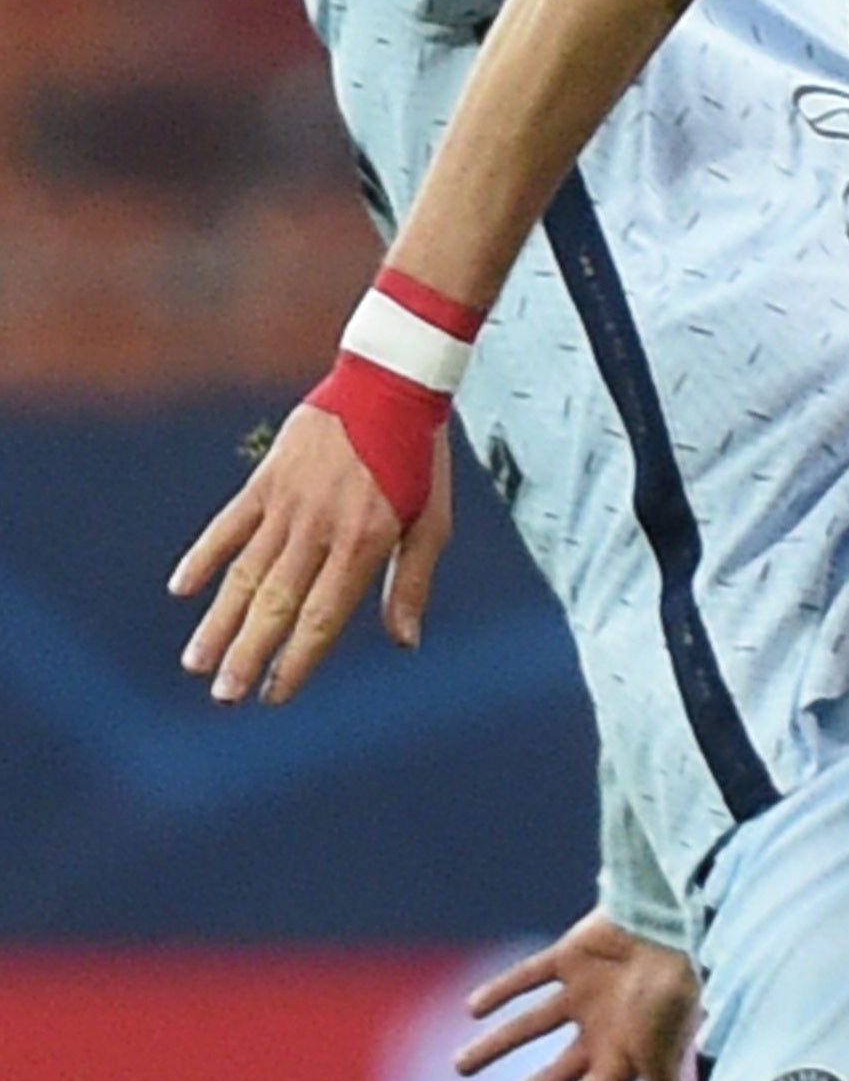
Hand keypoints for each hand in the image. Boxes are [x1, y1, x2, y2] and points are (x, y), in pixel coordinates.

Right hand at [169, 415, 449, 704]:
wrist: (391, 384)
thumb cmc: (420, 460)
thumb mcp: (432, 522)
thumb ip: (411, 583)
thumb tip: (404, 642)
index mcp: (364, 542)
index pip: (323, 616)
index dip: (297, 659)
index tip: (276, 695)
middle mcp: (320, 528)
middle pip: (276, 603)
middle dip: (248, 654)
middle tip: (224, 696)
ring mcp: (288, 503)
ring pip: (245, 572)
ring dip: (219, 621)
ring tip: (198, 663)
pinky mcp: (266, 479)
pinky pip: (228, 525)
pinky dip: (203, 557)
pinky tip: (183, 590)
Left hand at [456, 909, 705, 1080]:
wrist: (673, 925)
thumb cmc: (671, 998)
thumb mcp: (662, 1060)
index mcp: (622, 1059)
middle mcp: (603, 1029)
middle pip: (553, 1074)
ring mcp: (587, 992)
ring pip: (532, 1026)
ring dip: (496, 1044)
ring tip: (459, 1066)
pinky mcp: (573, 955)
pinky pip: (531, 975)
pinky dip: (502, 990)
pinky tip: (472, 1008)